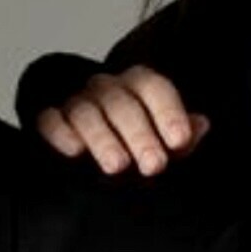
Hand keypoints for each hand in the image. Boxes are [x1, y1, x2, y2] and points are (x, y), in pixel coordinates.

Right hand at [36, 66, 209, 175]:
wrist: (86, 138)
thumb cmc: (133, 138)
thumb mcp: (162, 138)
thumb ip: (181, 135)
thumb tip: (201, 126)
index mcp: (139, 86)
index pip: (155, 89)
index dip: (168, 113)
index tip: (179, 141)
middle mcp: (108, 88)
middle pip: (122, 104)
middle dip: (140, 135)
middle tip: (154, 165)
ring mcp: (77, 102)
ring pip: (87, 112)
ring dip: (103, 139)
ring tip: (117, 166)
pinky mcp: (49, 118)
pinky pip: (50, 119)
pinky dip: (60, 133)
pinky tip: (74, 150)